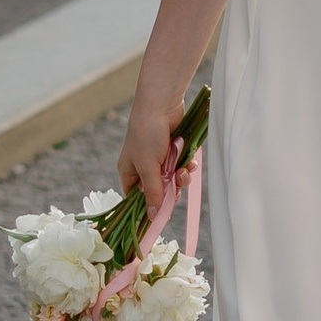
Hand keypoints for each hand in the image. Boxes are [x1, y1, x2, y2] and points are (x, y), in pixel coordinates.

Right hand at [116, 88, 188, 215]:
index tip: (161, 215)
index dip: (148, 206)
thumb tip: (152, 216)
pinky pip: (182, 166)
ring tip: (183, 170)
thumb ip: (153, 192)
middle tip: (176, 188)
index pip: (136, 198)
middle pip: (158, 190)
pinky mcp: (174, 151)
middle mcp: (143, 167)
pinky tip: (190, 162)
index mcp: (129, 172)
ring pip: (173, 180)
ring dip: (181, 177)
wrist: (162, 104)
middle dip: (170, 190)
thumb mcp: (148, 167)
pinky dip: (187, 166)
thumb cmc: (147, 134)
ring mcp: (160, 159)